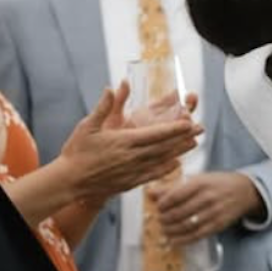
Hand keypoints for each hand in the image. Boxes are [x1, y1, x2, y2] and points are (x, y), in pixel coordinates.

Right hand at [61, 83, 200, 200]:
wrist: (70, 181)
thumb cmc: (77, 151)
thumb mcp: (87, 126)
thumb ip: (103, 107)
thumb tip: (111, 87)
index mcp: (124, 141)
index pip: (156, 134)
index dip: (174, 128)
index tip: (189, 122)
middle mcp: (133, 157)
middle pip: (164, 146)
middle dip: (184, 137)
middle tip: (200, 129)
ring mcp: (133, 171)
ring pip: (162, 160)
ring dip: (179, 151)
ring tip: (194, 144)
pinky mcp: (130, 182)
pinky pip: (153, 174)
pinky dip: (166, 168)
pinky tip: (176, 164)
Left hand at [151, 169, 264, 246]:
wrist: (245, 191)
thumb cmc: (218, 183)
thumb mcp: (198, 179)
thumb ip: (173, 187)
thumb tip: (151, 193)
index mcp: (200, 183)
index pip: (176, 196)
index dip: (163, 204)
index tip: (157, 207)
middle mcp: (207, 198)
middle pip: (180, 212)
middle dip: (165, 218)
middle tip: (160, 220)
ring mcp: (214, 213)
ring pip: (187, 225)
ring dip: (172, 230)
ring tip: (164, 230)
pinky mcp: (218, 225)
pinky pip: (197, 235)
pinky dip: (183, 240)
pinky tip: (174, 240)